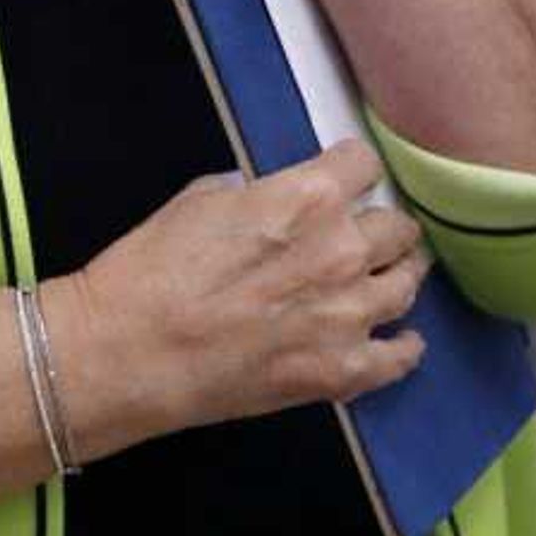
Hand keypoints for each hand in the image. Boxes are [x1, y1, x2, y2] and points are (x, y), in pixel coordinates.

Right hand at [43, 139, 429, 458]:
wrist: (128, 353)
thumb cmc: (149, 271)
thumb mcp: (198, 201)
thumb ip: (255, 195)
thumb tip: (274, 202)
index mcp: (307, 198)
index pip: (363, 164)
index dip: (352, 170)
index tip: (347, 179)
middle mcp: (342, 251)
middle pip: (396, 226)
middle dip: (381, 225)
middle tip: (370, 234)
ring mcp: (348, 316)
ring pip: (407, 285)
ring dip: (399, 275)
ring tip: (393, 277)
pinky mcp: (342, 372)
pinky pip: (399, 357)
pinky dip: (404, 346)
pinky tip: (403, 340)